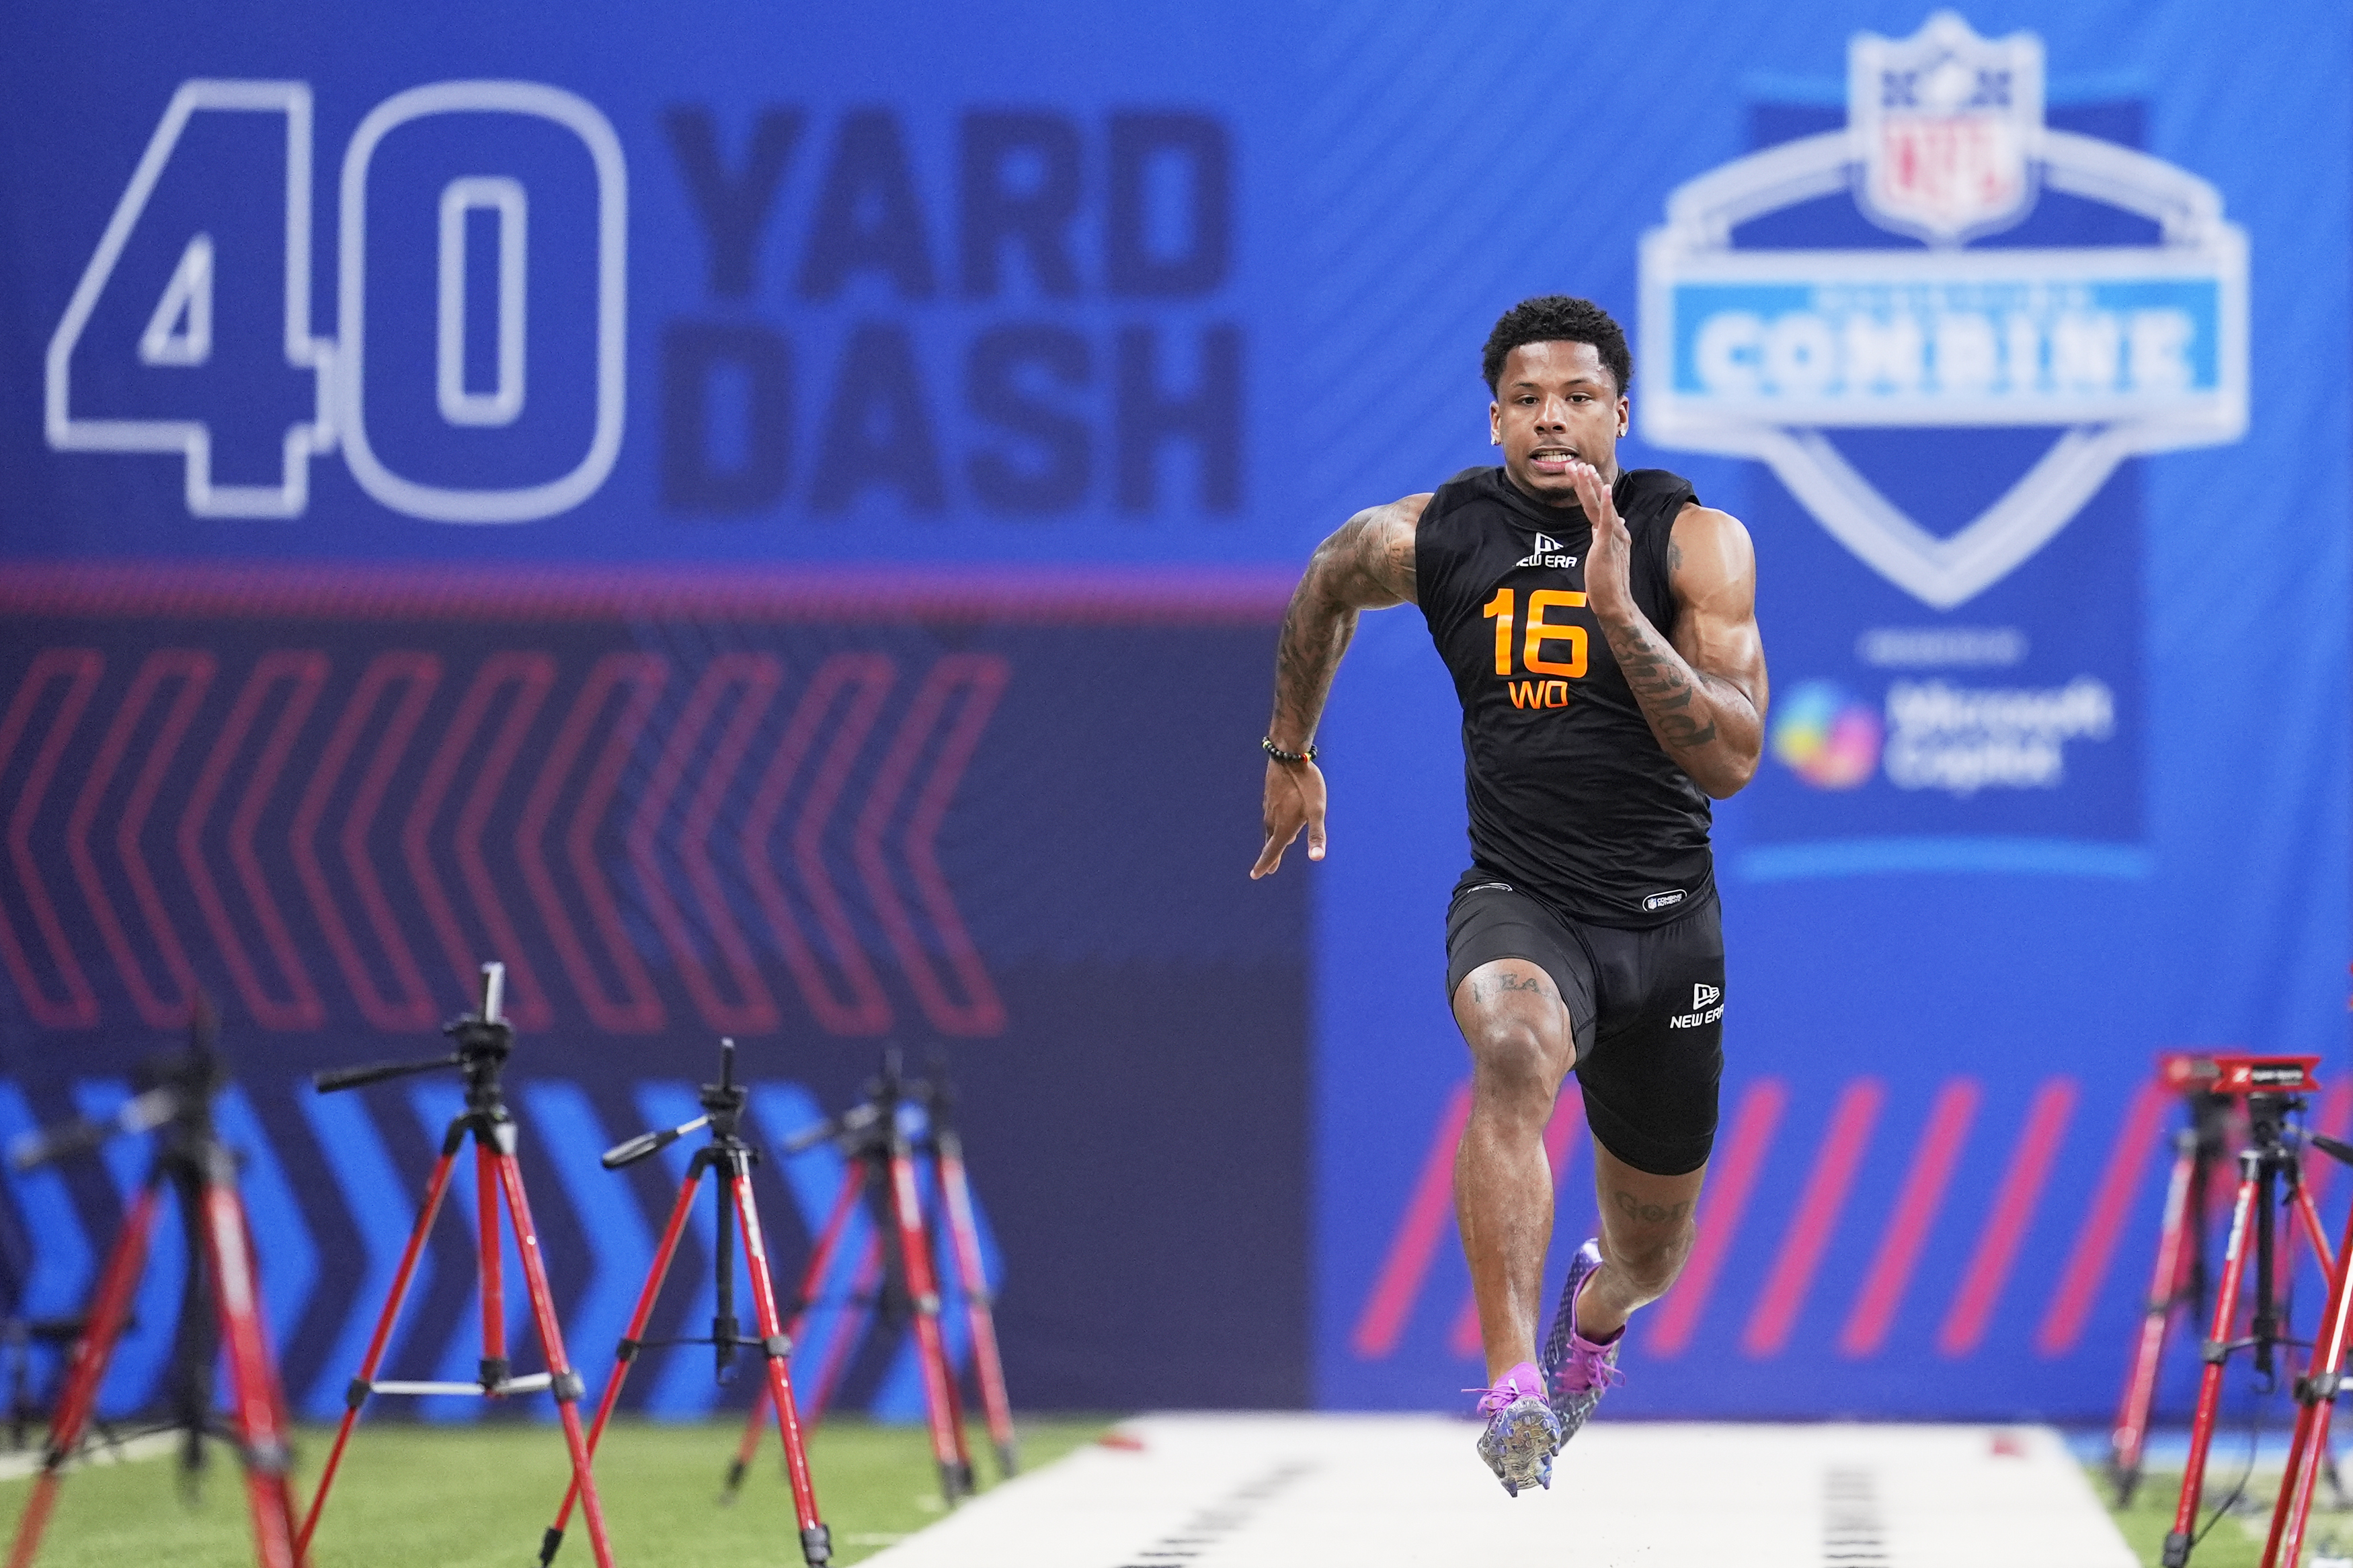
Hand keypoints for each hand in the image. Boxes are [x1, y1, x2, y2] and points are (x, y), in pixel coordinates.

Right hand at [1250, 757, 1326, 877]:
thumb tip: (1317, 858)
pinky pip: (1270, 816)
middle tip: (1268, 870)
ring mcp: (1269, 807)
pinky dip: (1273, 825)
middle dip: (1270, 856)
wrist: (1288, 755)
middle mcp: (1273, 819)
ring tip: (1275, 847)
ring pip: (1270, 828)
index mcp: (1284, 826)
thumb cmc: (1306, 784)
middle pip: (1271, 842)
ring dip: (1272, 840)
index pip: (1272, 851)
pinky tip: (1278, 819)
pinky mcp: (1270, 796)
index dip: (1265, 865)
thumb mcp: (1317, 810)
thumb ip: (1316, 835)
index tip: (1256, 876)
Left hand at [1569, 461, 1631, 614]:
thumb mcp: (1603, 555)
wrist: (1614, 602)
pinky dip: (1607, 504)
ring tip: (1584, 468)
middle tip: (1578, 463)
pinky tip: (1605, 489)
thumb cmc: (1607, 582)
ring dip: (1592, 486)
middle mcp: (1616, 531)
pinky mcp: (1607, 546)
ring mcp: (1613, 537)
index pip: (1601, 506)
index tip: (1583, 472)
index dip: (1591, 489)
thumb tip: (1598, 529)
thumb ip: (1602, 540)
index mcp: (1615, 533)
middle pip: (1599, 501)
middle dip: (1588, 481)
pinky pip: (1607, 521)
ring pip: (1599, 507)